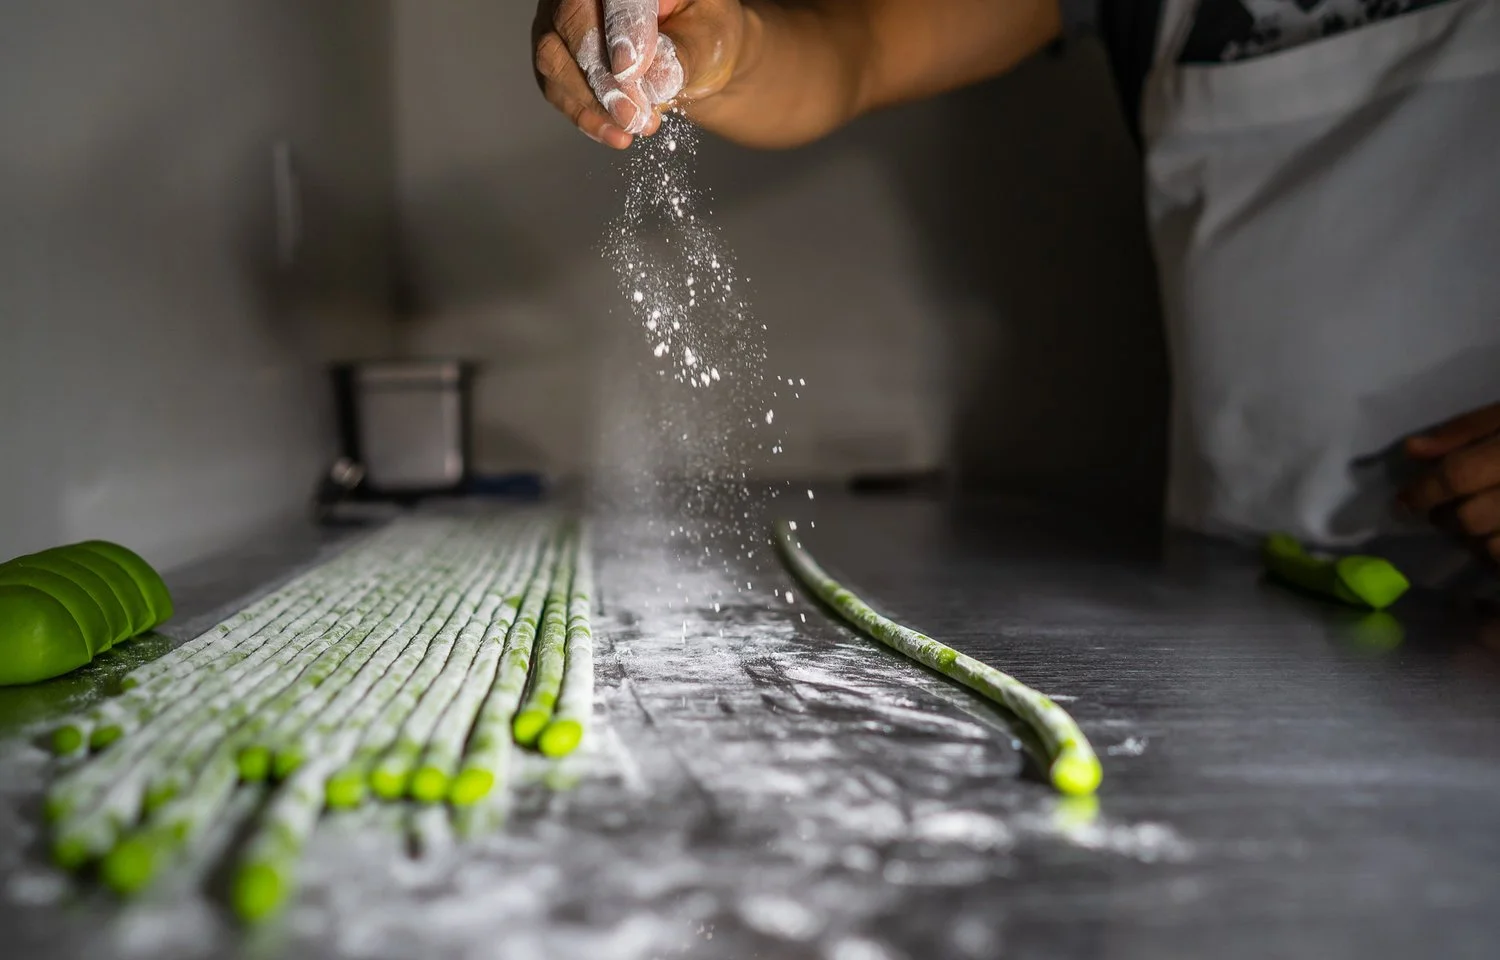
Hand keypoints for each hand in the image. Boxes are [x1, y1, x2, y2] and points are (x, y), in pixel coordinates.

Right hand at [532, 0, 746, 148]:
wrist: (696, 54)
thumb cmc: (703, 34)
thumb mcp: (708, 37)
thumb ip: (681, 52)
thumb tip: (653, 80)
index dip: (622, 29)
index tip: (630, 69)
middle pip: (572, 23)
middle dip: (602, 78)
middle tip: (632, 114)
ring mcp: (564, 19)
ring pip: (554, 58)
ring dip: (591, 102)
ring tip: (631, 126)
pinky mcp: (557, 54)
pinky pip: (556, 87)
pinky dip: (585, 115)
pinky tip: (615, 134)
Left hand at [1400, 402, 1499, 560]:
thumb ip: (1467, 430)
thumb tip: (1413, 451)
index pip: (1458, 475)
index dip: (1424, 491)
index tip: (1404, 502)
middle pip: (1471, 518)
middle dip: (1447, 519)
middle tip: (1444, 511)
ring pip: (1495, 549)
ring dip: (1478, 542)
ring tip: (1483, 524)